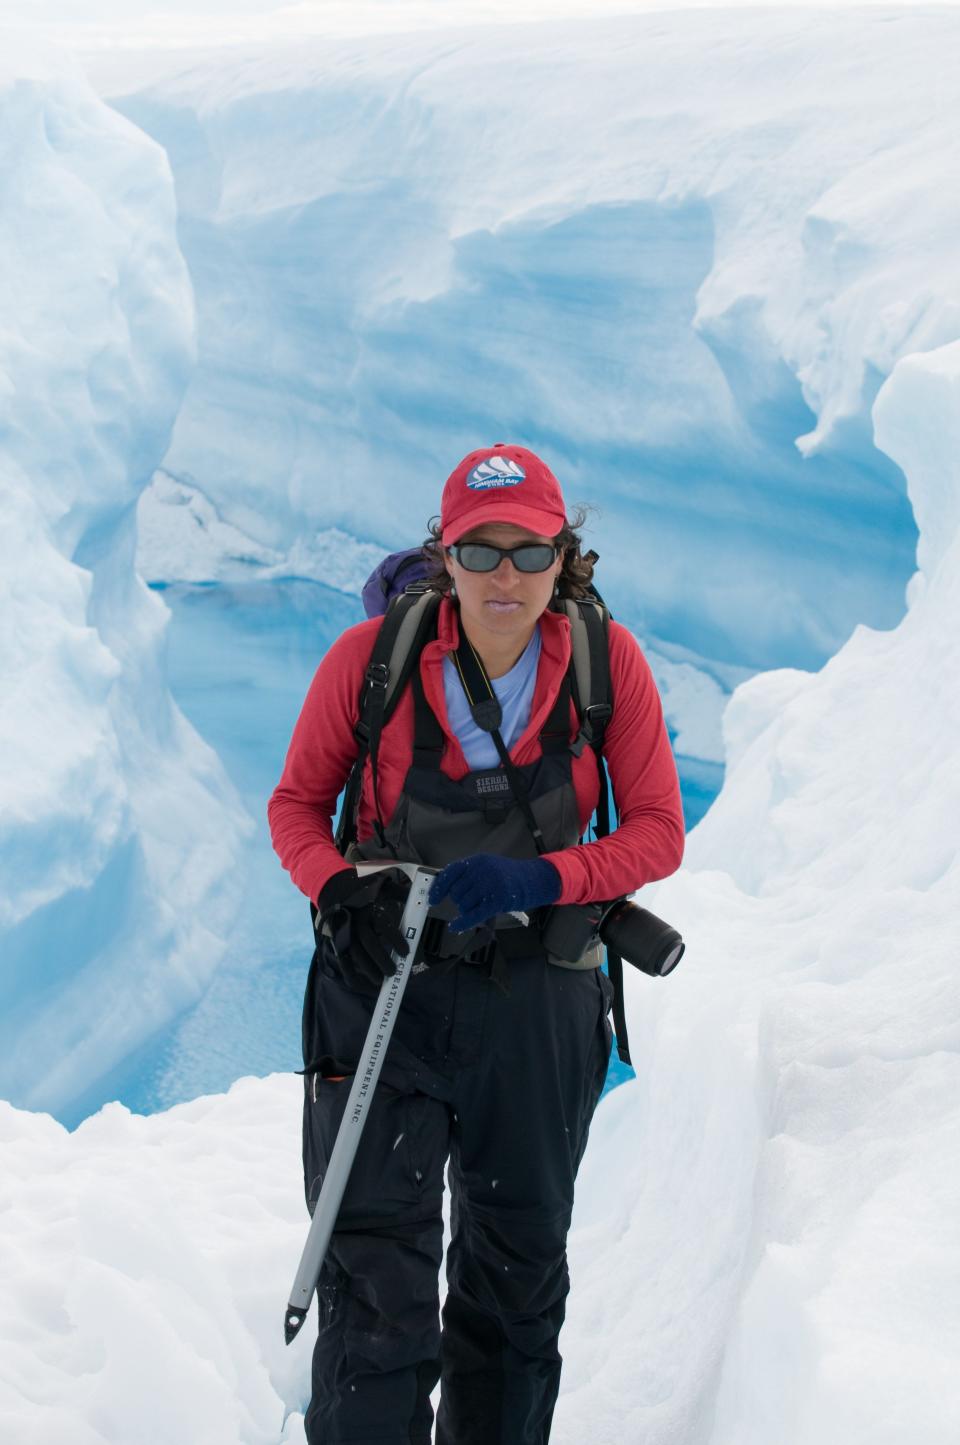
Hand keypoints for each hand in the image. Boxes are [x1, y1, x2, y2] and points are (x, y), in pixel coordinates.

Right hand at [316, 867, 409, 988]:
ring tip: (380, 981)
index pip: (384, 926)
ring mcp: (343, 930)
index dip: (395, 940)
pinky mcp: (335, 938)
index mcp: (368, 906)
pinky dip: (350, 974)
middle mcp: (355, 920)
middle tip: (393, 972)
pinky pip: (342, 959)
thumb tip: (423, 898)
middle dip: (381, 960)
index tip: (406, 952)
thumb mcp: (382, 884)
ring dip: (367, 970)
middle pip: (368, 943)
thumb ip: (401, 893)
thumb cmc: (362, 886)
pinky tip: (360, 985)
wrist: (331, 884)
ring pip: (354, 954)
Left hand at [428, 854, 560, 932]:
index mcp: (477, 861)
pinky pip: (473, 914)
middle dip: (459, 900)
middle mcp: (481, 871)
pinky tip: (455, 926)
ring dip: (466, 910)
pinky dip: (462, 922)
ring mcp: (489, 886)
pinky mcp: (496, 901)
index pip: (450, 872)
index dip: (439, 887)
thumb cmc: (509, 876)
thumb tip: (445, 887)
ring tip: (479, 906)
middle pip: (456, 892)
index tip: (433, 897)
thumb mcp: (488, 867)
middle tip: (469, 902)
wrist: (533, 880)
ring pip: (464, 904)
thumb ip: (469, 874)